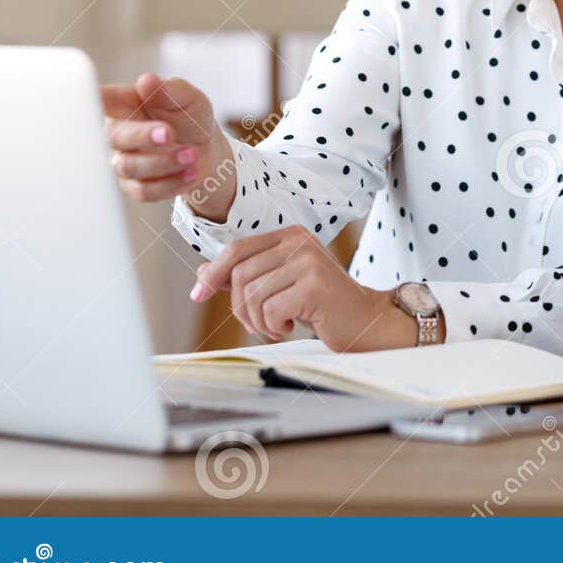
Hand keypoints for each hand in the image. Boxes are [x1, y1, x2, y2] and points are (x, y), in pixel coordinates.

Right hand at [100, 73, 235, 219]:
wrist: (207, 151)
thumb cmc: (189, 118)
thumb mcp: (189, 99)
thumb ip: (170, 90)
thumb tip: (147, 80)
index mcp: (124, 105)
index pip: (99, 99)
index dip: (88, 98)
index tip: (92, 96)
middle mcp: (119, 133)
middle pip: (115, 137)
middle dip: (143, 136)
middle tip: (169, 133)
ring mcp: (124, 160)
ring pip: (129, 167)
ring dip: (163, 162)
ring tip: (191, 154)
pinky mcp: (135, 186)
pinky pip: (144, 191)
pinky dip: (171, 183)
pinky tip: (191, 173)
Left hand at [190, 225, 422, 350]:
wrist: (365, 321)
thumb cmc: (321, 304)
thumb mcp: (280, 285)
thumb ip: (246, 275)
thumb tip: (202, 272)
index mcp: (290, 235)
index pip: (237, 249)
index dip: (213, 273)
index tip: (197, 295)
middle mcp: (300, 241)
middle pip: (240, 274)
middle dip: (241, 308)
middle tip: (259, 323)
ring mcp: (308, 261)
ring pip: (252, 295)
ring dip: (258, 321)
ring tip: (277, 325)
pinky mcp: (314, 284)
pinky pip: (270, 309)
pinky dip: (273, 326)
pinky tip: (290, 327)